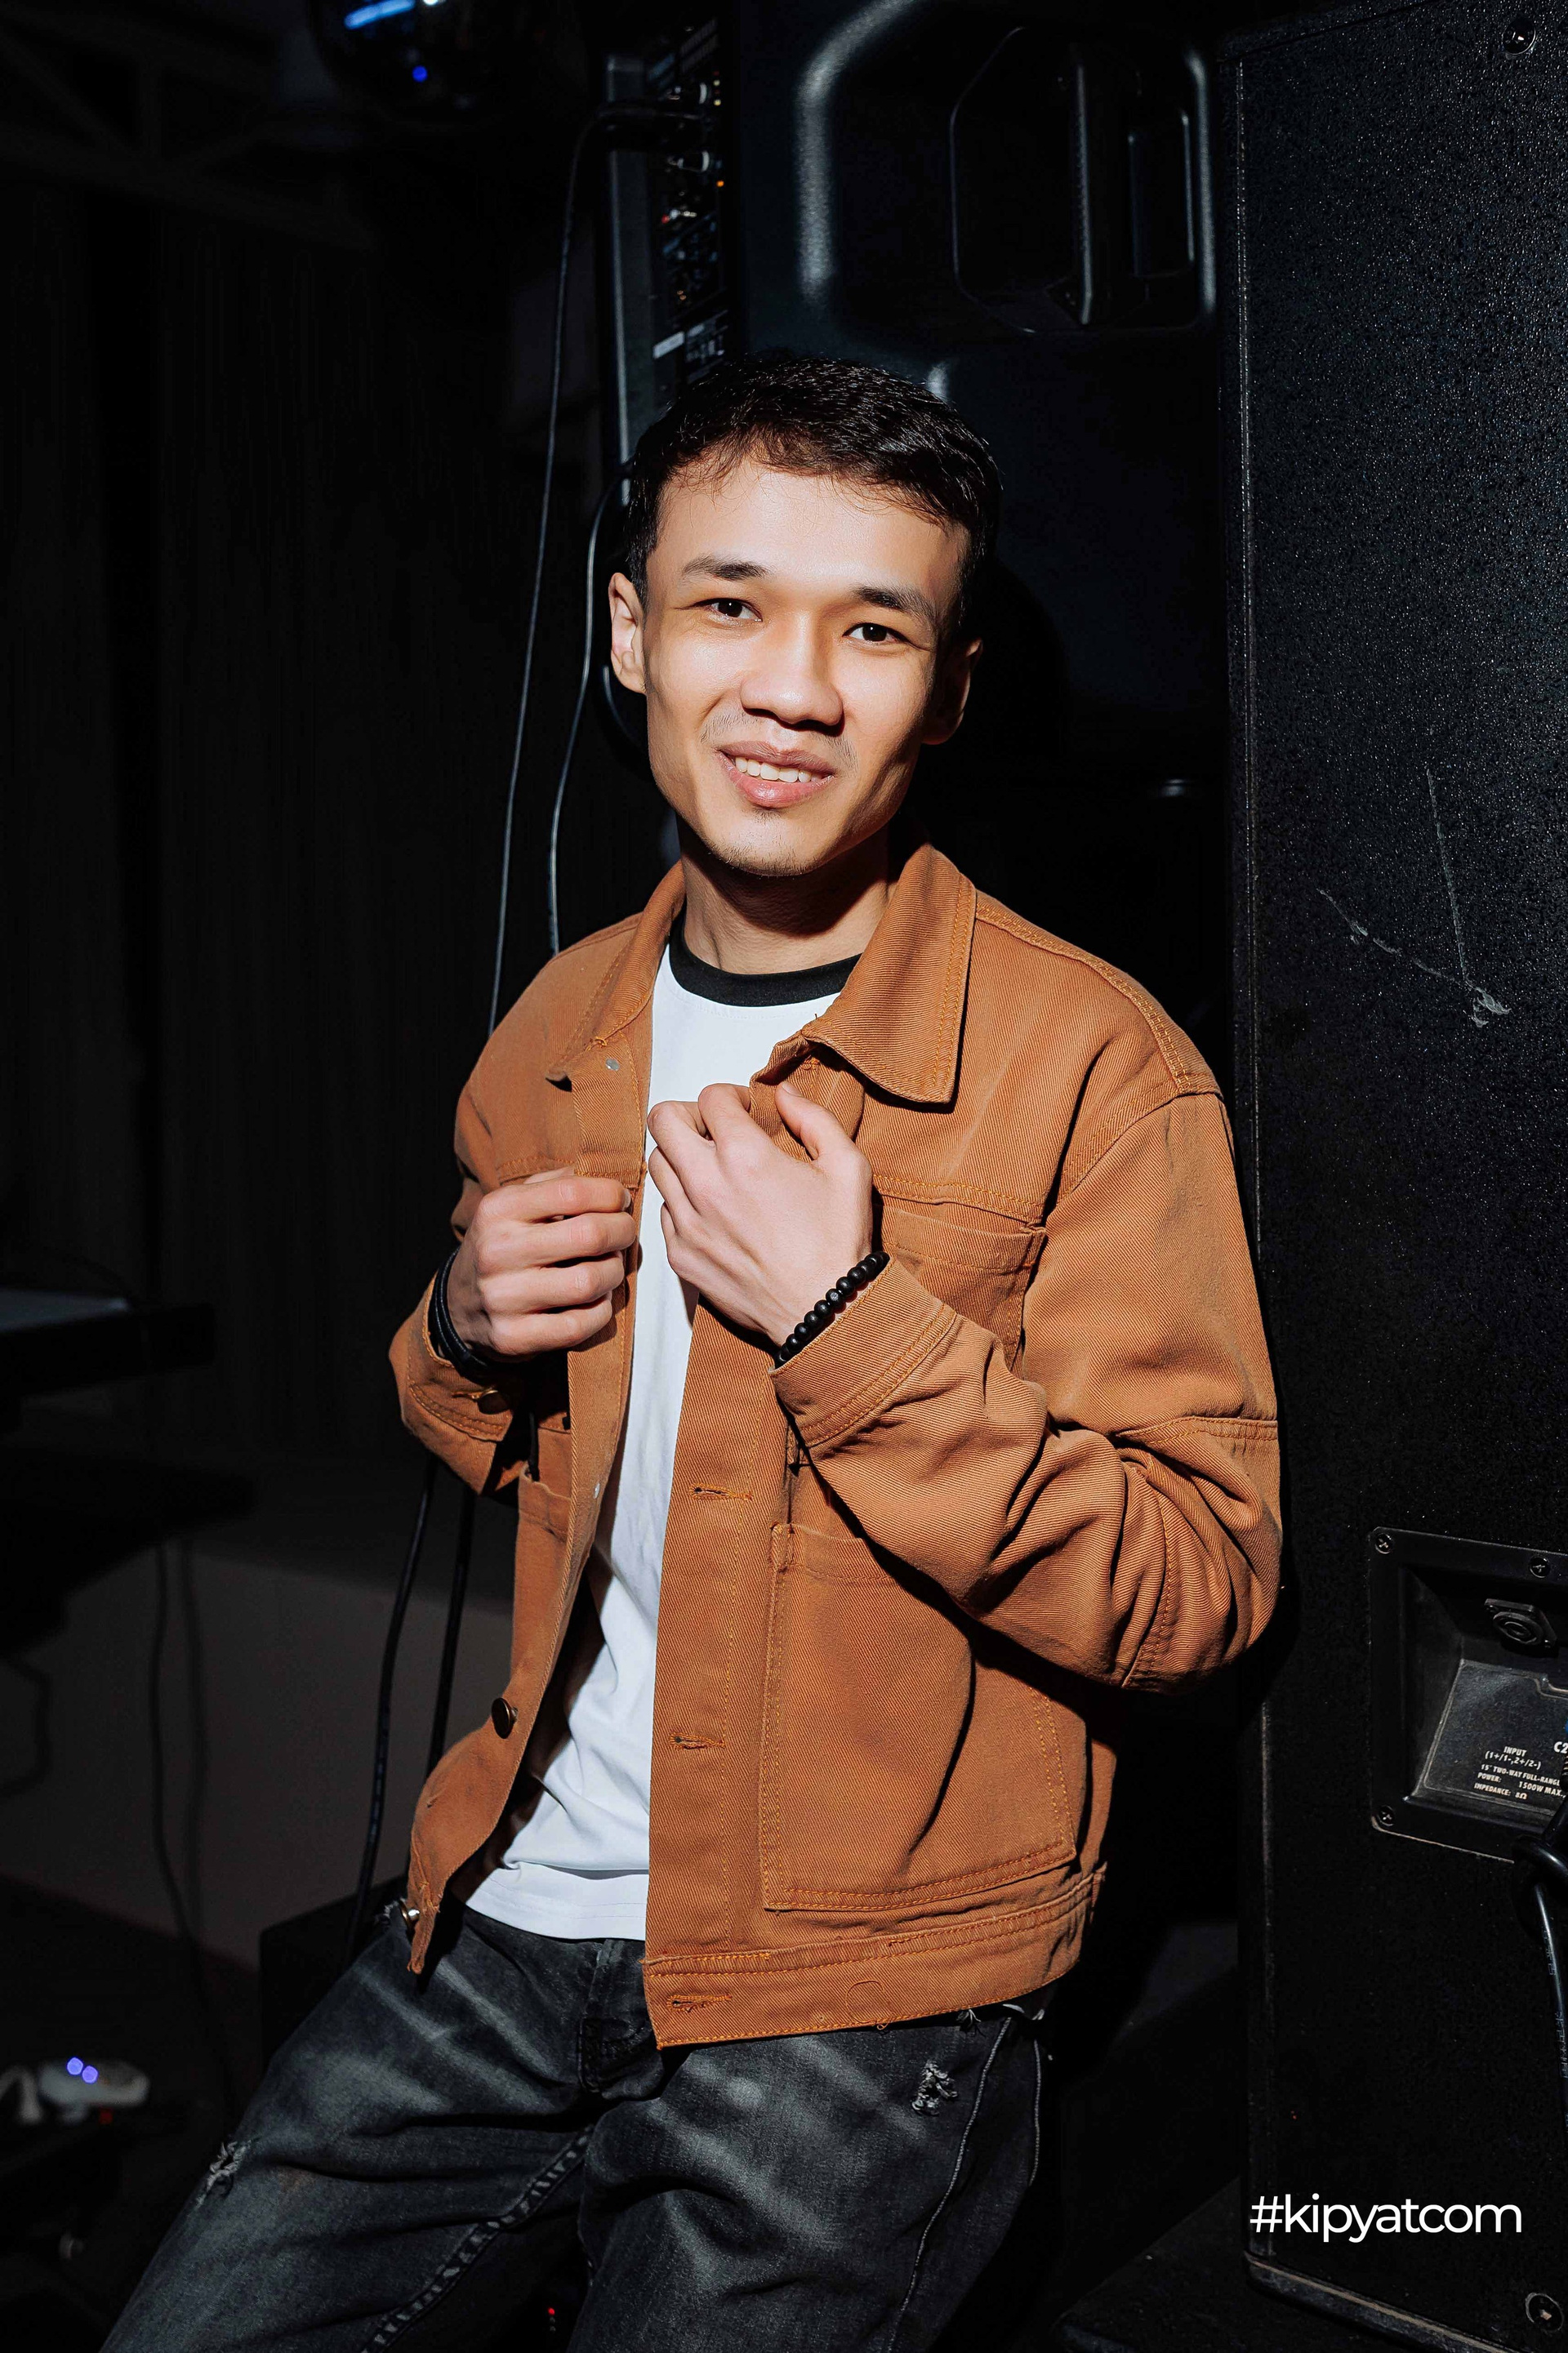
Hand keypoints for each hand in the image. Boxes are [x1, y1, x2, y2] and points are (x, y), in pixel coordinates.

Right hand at [447, 1168, 635, 1357]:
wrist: (459, 1306)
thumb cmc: (504, 1247)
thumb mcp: (513, 1206)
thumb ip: (554, 1185)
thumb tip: (605, 1182)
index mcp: (499, 1210)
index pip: (573, 1191)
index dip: (611, 1195)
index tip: (620, 1201)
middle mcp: (498, 1251)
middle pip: (590, 1235)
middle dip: (623, 1232)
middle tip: (625, 1234)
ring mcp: (503, 1297)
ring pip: (589, 1282)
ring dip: (614, 1273)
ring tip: (609, 1268)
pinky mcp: (513, 1336)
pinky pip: (579, 1324)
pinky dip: (600, 1312)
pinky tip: (596, 1301)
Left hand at [646, 1081, 872, 1346]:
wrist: (824, 1314)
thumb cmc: (838, 1242)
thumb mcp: (847, 1167)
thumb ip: (814, 1118)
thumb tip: (784, 1093)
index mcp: (745, 1157)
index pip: (710, 1097)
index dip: (731, 1096)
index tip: (748, 1113)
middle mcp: (706, 1186)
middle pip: (662, 1121)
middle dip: (689, 1115)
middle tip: (716, 1131)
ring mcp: (687, 1223)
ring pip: (657, 1165)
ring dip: (681, 1157)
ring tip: (714, 1171)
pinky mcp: (681, 1256)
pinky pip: (663, 1212)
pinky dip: (682, 1202)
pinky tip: (715, 1212)